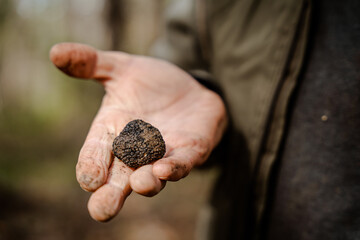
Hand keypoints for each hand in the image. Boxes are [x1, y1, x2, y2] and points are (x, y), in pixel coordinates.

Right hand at [50, 43, 226, 220]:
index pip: (96, 153)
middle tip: (101, 211)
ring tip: (140, 184)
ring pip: (152, 177)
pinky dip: (175, 168)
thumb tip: (56, 52)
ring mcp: (164, 154)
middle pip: (120, 179)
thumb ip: (92, 64)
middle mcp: (135, 151)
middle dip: (111, 195)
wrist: (188, 87)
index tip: (88, 178)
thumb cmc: (151, 83)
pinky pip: (182, 164)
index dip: (91, 165)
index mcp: (113, 132)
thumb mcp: (122, 68)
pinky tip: (166, 170)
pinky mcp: (190, 151)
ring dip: (146, 183)